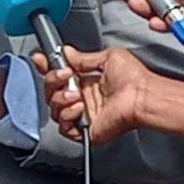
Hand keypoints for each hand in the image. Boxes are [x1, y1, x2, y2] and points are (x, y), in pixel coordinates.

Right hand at [32, 47, 152, 144]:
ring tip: (76, 93)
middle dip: (52, 80)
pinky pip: (64, 126)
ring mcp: (83, 114)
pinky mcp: (85, 130)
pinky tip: (79, 107)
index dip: (47, 68)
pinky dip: (67, 116)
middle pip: (51, 91)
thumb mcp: (107, 57)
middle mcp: (82, 98)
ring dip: (60, 98)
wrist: (143, 97)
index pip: (58, 75)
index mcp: (86, 81)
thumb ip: (83, 58)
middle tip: (64, 74)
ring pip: (54, 109)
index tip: (41, 59)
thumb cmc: (135, 80)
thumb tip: (67, 53)